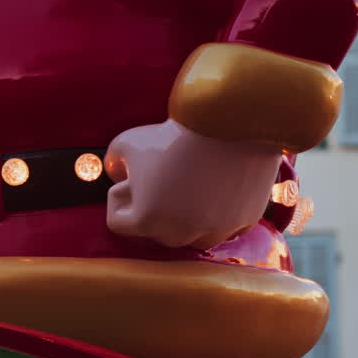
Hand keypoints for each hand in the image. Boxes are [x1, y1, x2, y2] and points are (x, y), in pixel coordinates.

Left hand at [104, 119, 281, 250]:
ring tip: (190, 182)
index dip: (121, 195)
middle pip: (156, 231)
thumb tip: (117, 176)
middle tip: (164, 174)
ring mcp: (216, 230)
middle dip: (154, 206)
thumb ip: (113, 163)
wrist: (231, 121)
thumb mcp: (127, 142)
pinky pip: (223, 227)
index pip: (118, 222)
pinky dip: (218, 212)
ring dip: (185, 216)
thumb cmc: (175, 132)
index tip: (134, 174)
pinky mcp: (244, 222)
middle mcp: (181, 233)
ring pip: (192, 235)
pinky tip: (217, 186)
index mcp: (147, 219)